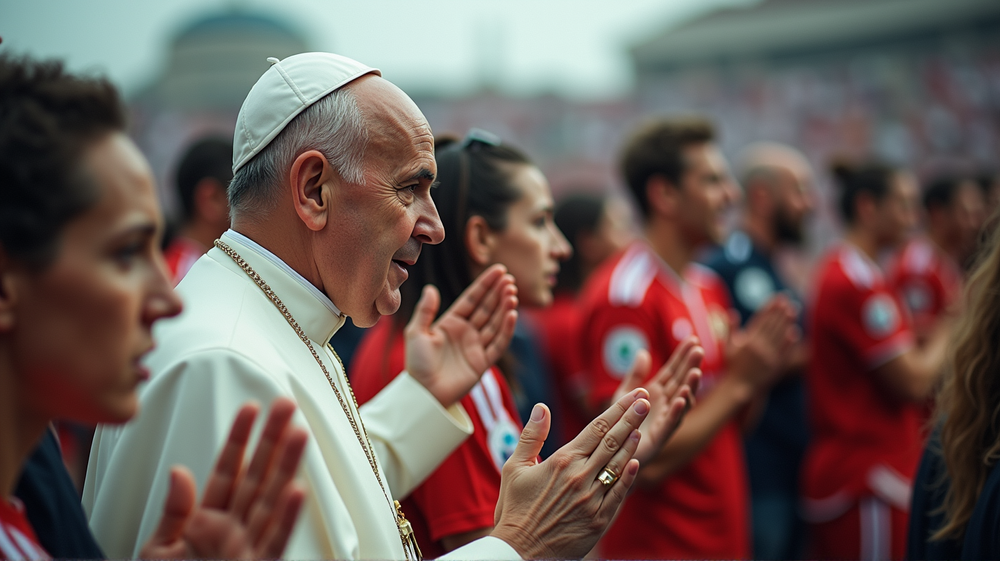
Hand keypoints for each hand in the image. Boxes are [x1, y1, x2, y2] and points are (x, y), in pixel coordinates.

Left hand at [139, 397, 307, 558]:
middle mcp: (233, 530)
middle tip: (287, 406)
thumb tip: (180, 471)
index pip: (227, 470)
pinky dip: (286, 518)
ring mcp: (247, 549)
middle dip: (272, 440)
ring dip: (286, 467)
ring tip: (299, 434)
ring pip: (270, 500)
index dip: (239, 439)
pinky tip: (296, 491)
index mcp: (208, 521)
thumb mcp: (157, 551)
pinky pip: (275, 541)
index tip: (251, 408)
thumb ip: (175, 512)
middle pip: (256, 476)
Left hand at [405, 264, 518, 406]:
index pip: (472, 299)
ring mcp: (476, 346)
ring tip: (512, 294)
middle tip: (509, 280)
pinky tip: (512, 314)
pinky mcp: (483, 362)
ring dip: (504, 308)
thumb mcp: (415, 333)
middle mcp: (466, 332)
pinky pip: (498, 343)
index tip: (499, 270)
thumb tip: (432, 288)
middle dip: (498, 294)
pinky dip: (506, 329)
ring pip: (495, 323)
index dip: (485, 284)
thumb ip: (425, 311)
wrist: (423, 394)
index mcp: (451, 322)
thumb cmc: (416, 364)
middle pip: (487, 308)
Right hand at [490, 389, 650, 558]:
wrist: (520, 552)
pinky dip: (629, 476)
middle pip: (613, 441)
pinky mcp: (599, 520)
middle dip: (632, 418)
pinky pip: (619, 493)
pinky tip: (635, 462)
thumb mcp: (514, 468)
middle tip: (647, 400)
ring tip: (642, 426)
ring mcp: (592, 499)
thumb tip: (542, 407)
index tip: (634, 395)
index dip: (618, 409)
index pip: (597, 428)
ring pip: (619, 465)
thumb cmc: (515, 509)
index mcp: (562, 461)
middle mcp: (580, 477)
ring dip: (632, 444)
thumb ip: (531, 436)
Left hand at [612, 338, 702, 464]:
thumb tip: (643, 352)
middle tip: (699, 350)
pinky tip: (683, 398)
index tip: (693, 340)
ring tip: (696, 372)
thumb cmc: (619, 424)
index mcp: (656, 393)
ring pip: (681, 402)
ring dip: (690, 388)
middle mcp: (664, 405)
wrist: (611, 453)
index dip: (682, 356)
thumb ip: (634, 375)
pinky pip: (671, 423)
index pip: (672, 370)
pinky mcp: (660, 437)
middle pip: (680, 382)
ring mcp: (664, 420)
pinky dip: (677, 411)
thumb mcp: (624, 395)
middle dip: (690, 366)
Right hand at [727, 295, 797, 389]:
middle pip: (772, 324)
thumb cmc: (732, 367)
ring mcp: (769, 356)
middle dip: (779, 311)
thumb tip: (733, 313)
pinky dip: (789, 340)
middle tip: (787, 299)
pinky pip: (784, 350)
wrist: (739, 387)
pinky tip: (794, 331)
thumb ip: (730, 329)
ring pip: (779, 334)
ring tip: (792, 310)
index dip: (769, 308)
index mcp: (748, 340)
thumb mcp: (728, 347)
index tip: (776, 298)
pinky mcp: (776, 365)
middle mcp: (759, 347)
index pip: (761, 320)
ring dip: (786, 321)